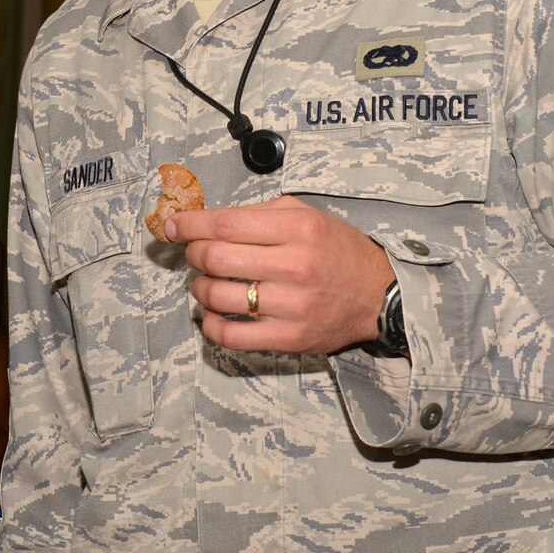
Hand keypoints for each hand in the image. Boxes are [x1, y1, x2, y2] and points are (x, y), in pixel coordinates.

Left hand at [164, 196, 395, 354]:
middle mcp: (294, 266)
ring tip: (208, 282)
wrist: (379, 294)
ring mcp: (291, 306)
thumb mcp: (304, 215)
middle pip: (214, 258)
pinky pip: (230, 335)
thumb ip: (257, 214)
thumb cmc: (336, 250)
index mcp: (297, 229)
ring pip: (217, 296)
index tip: (174, 226)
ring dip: (200, 287)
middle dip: (193, 254)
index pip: (225, 224)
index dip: (190, 225)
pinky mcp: (289, 338)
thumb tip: (205, 220)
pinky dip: (210, 324)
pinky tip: (213, 313)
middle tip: (195, 253)